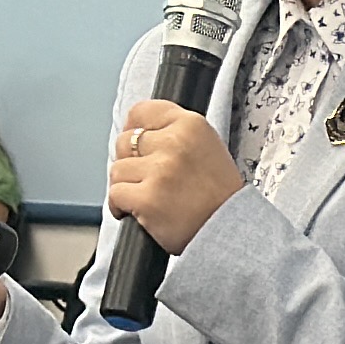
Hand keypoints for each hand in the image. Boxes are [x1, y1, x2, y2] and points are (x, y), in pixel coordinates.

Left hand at [107, 101, 243, 254]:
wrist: (229, 231)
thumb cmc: (218, 196)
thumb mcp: (205, 147)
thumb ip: (174, 133)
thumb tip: (136, 131)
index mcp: (190, 124)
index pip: (141, 112)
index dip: (134, 131)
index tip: (137, 148)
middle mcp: (175, 142)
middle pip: (124, 142)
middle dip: (131, 163)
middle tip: (150, 180)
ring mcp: (160, 170)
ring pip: (117, 170)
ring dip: (127, 187)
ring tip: (150, 198)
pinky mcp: (147, 198)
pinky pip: (115, 194)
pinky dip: (120, 207)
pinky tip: (139, 213)